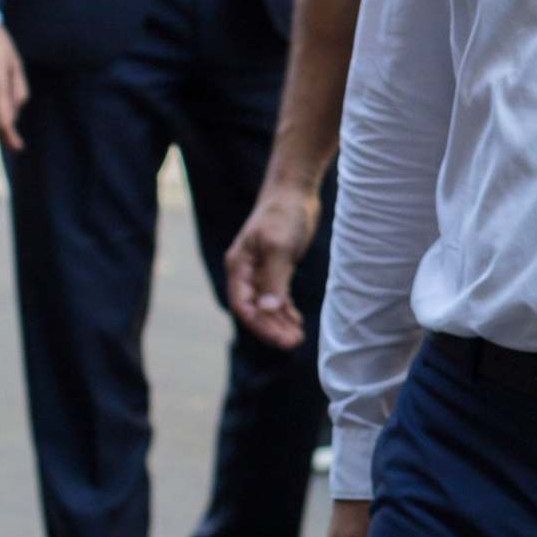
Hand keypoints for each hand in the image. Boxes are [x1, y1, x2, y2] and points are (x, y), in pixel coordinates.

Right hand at [226, 179, 321, 348]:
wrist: (294, 192)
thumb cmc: (283, 214)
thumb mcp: (278, 246)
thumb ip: (273, 279)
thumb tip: (267, 310)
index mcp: (238, 267)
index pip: (242, 305)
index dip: (259, 324)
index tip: (280, 338)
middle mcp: (246, 272)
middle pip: (254, 309)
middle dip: (272, 328)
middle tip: (294, 343)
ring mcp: (261, 271)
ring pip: (266, 306)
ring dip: (279, 323)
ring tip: (297, 339)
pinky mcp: (277, 268)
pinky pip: (277, 297)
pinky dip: (285, 311)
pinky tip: (296, 323)